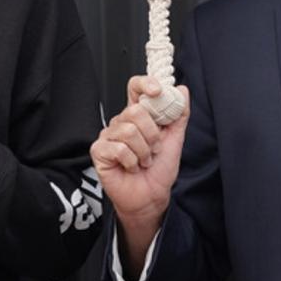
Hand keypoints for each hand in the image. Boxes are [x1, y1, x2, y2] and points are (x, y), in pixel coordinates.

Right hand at [91, 75, 189, 277]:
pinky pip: (118, 148)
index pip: (135, 87)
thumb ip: (179, 114)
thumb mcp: (175, 139)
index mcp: (138, 115)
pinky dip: (131, 161)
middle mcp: (121, 122)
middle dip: (152, 134)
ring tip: (143, 160)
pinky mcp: (99, 151)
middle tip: (154, 149)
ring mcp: (108, 136)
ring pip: (128, 131)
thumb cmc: (159, 169)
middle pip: (135, 111)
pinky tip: (131, 167)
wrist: (151, 197)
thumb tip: (181, 90)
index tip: (158, 91)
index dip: (145, 84)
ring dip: (143, 151)